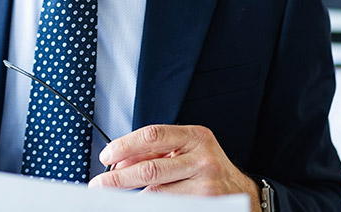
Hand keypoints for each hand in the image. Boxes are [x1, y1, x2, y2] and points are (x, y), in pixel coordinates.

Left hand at [90, 125, 260, 210]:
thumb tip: (118, 164)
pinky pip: (168, 206)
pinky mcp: (206, 203)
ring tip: (118, 196)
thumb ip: (153, 152)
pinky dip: (149, 204)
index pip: (152, 135)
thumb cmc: (206, 168)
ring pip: (156, 192)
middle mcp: (203, 158)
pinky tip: (140, 202)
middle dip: (118, 178)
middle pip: (150, 168)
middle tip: (99, 184)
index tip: (105, 156)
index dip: (124, 146)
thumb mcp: (184, 151)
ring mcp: (205, 184)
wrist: (241, 192)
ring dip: (132, 196)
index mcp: (195, 136)